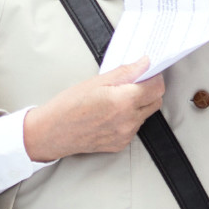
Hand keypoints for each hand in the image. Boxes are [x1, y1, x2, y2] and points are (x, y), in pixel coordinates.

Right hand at [23, 59, 164, 161]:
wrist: (52, 133)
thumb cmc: (68, 106)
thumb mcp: (95, 82)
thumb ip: (125, 72)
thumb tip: (144, 63)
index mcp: (123, 101)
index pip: (156, 87)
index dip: (154, 77)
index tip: (146, 72)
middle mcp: (128, 120)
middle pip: (155, 101)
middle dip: (149, 90)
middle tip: (133, 83)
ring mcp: (125, 134)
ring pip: (145, 115)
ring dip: (139, 105)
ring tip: (116, 99)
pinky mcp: (120, 144)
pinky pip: (134, 128)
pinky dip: (129, 118)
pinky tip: (111, 114)